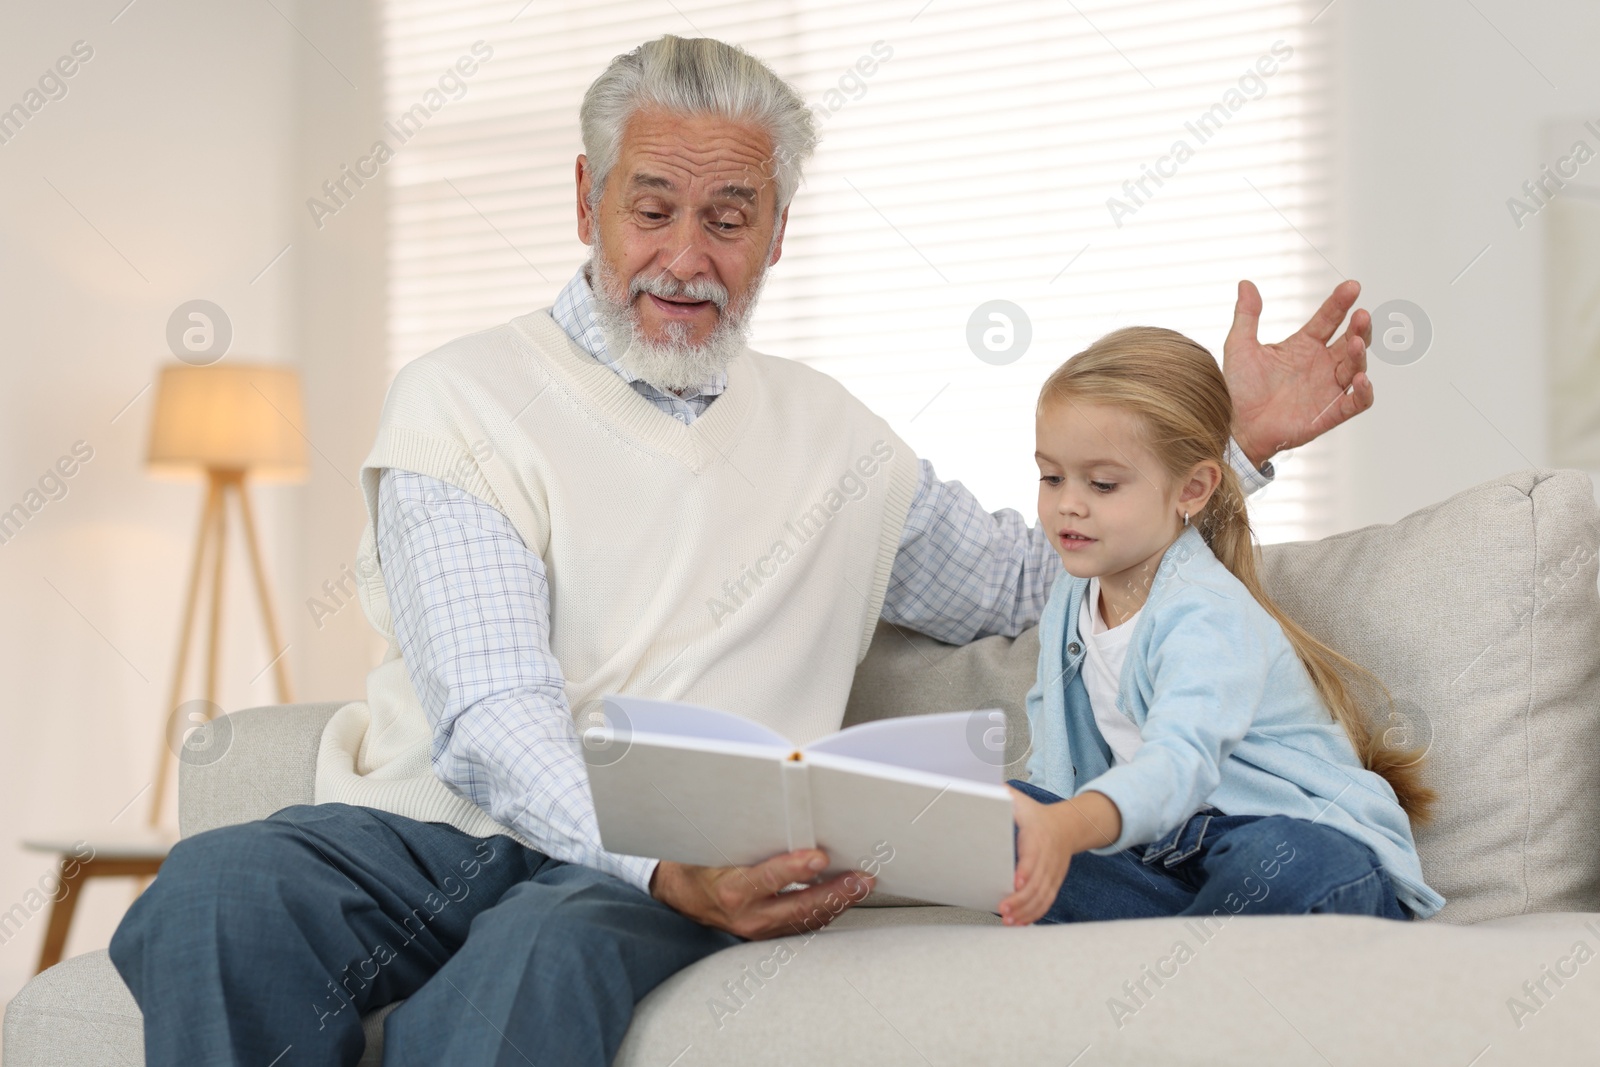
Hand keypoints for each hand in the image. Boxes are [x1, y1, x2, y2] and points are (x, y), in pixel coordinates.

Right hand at [649, 849, 873, 939]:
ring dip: (838, 903)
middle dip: (836, 892)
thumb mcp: (716, 848)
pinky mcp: (768, 936)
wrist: (681, 895)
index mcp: (732, 891)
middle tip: (862, 879)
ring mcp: (760, 931)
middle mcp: (748, 916)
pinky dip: (825, 911)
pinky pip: (803, 925)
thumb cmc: (700, 864)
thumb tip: (784, 817)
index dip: (795, 868)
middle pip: (799, 907)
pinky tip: (844, 898)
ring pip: (807, 920)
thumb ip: (748, 839)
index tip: (819, 857)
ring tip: (863, 886)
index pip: (768, 879)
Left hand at [1000, 788, 1121, 925]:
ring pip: (1042, 895)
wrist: (1067, 826)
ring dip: (1026, 910)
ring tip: (1009, 920)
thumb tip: (984, 789)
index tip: (1015, 882)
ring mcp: (1053, 871)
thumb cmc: (1037, 815)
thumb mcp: (1021, 801)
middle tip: (1004, 909)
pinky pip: (1047, 901)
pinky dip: (1034, 914)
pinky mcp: (1054, 882)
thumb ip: (1003, 795)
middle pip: (1037, 882)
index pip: (1033, 855)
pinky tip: (1021, 923)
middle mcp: (1048, 856)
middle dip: (1021, 899)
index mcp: (1037, 835)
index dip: (1026, 870)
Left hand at [1223, 279, 1374, 468]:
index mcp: (1303, 346)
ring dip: (1360, 354)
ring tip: (1354, 343)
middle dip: (1360, 327)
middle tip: (1361, 315)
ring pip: (1356, 366)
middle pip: (1351, 340)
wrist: (1233, 425)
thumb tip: (1246, 283)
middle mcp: (1320, 364)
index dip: (1340, 303)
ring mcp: (1327, 388)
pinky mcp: (1329, 413)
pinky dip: (1364, 392)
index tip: (1351, 287)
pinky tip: (1360, 378)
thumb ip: (1246, 315)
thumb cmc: (1237, 388)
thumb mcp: (1240, 346)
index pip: (1329, 319)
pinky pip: (1357, 402)